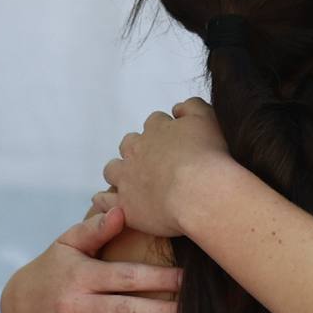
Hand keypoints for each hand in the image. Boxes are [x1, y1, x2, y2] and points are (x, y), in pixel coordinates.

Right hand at [4, 204, 179, 312]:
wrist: (14, 311)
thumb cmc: (52, 271)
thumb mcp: (66, 246)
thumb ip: (94, 230)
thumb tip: (121, 209)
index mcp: (80, 277)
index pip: (126, 277)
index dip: (158, 277)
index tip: (186, 279)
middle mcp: (75, 307)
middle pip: (126, 311)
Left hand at [101, 99, 227, 237]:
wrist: (199, 192)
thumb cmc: (207, 156)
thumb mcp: (207, 119)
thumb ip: (192, 107)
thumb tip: (178, 109)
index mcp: (157, 130)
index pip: (155, 123)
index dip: (164, 131)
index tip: (175, 142)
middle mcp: (137, 150)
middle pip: (129, 144)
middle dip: (138, 149)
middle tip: (154, 162)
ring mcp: (128, 178)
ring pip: (113, 169)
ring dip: (119, 171)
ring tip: (130, 181)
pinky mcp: (125, 204)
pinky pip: (105, 201)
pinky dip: (104, 200)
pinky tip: (108, 201)